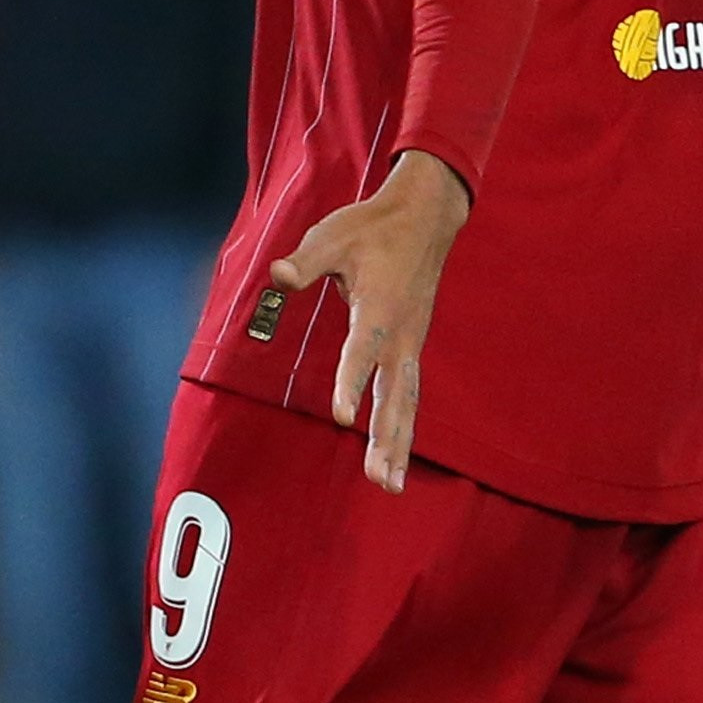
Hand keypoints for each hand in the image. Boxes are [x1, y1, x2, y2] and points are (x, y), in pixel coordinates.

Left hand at [267, 149, 471, 494]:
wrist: (424, 218)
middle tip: (380, 480)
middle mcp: (401, 335)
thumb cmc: (373, 228)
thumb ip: (305, 261)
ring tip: (390, 484)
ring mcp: (411, 343)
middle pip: (394, 396)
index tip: (343, 417)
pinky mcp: (413, 345)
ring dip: (399, 443)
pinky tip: (397, 451)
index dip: (351, 384)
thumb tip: (278, 276)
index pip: (361, 353)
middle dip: (386, 440)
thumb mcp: (333, 236)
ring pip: (406, 402)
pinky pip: (409, 393)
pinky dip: (404, 424)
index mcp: (379, 309)